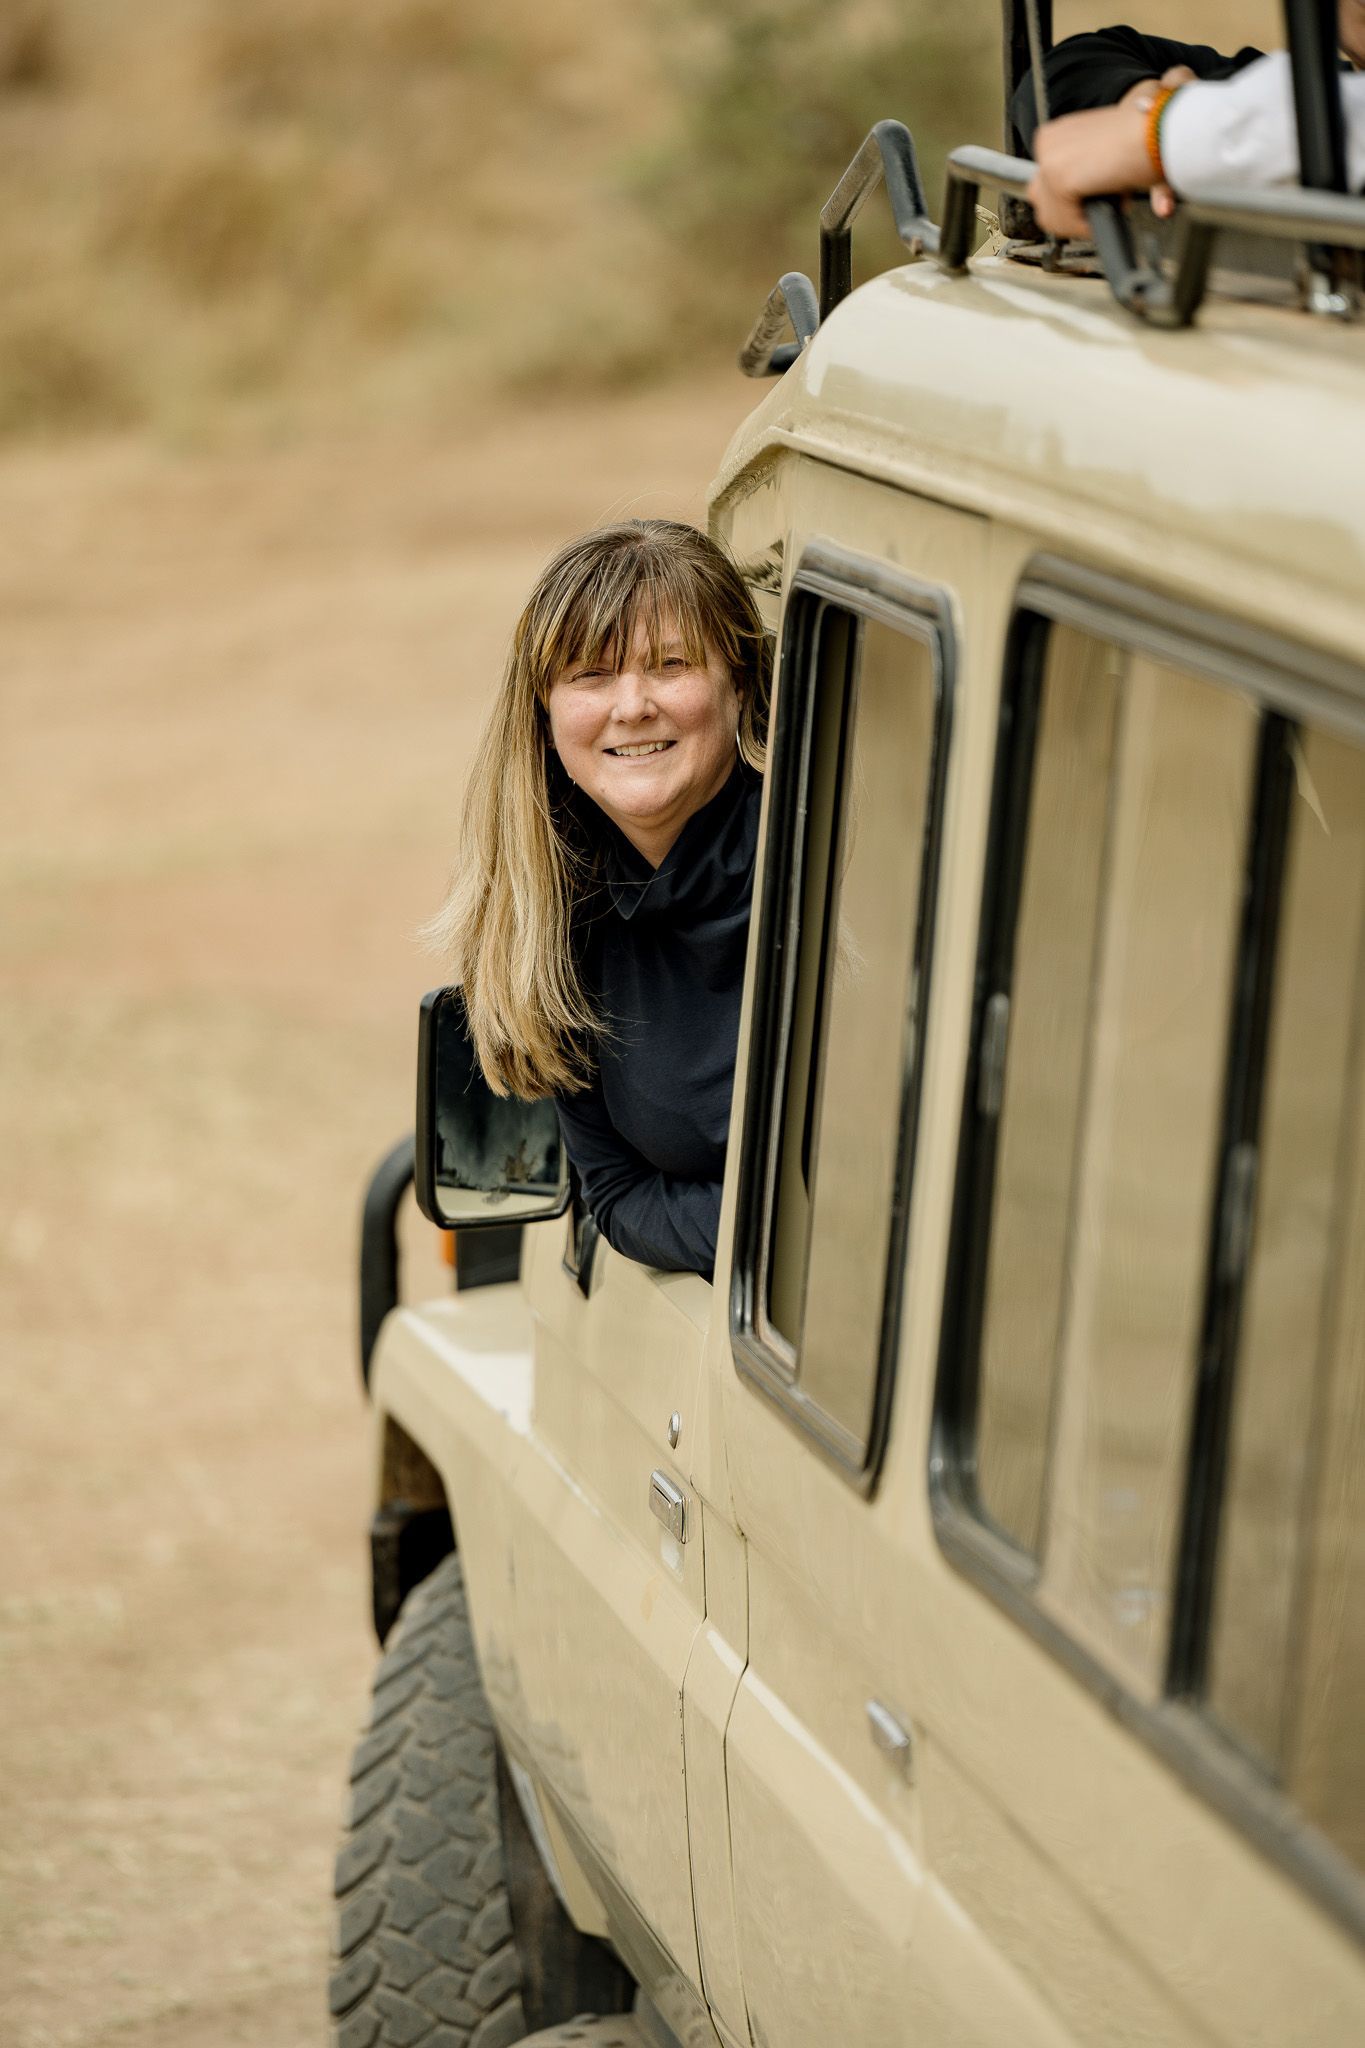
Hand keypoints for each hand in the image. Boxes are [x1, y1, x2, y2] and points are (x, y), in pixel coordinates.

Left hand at [1026, 66, 1193, 236]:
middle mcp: (1047, 143)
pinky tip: (1107, 209)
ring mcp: (1050, 160)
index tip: (1094, 201)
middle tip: (1100, 207)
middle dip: (1068, 214)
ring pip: (1050, 216)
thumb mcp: (1102, 154)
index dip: (1070, 201)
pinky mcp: (1059, 177)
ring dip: (1079, 222)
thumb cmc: (1143, 138)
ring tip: (1108, 207)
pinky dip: (1086, 226)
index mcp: (1055, 135)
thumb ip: (1082, 174)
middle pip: (1041, 201)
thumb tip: (1076, 201)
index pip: (1045, 184)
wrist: (1158, 129)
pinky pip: (1064, 222)